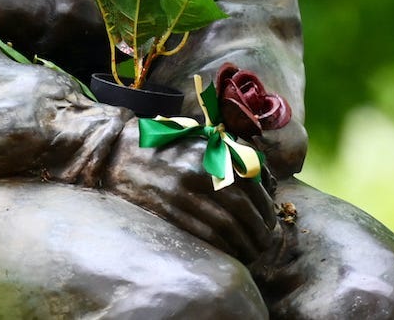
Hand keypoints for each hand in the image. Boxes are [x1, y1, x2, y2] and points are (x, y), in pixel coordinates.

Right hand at [101, 121, 278, 265]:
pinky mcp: (169, 211)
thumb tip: (262, 182)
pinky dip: (223, 248)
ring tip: (252, 252)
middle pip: (241, 210)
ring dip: (244, 244)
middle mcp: (198, 172)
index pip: (249, 186)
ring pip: (225, 227)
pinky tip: (231, 252)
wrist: (122, 153)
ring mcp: (182, 194)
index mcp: (209, 152)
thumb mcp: (200, 140)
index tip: (270, 221)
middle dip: (258, 231)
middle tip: (265, 242)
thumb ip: (230, 155)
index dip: (265, 208)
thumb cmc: (167, 146)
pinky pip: (204, 236)